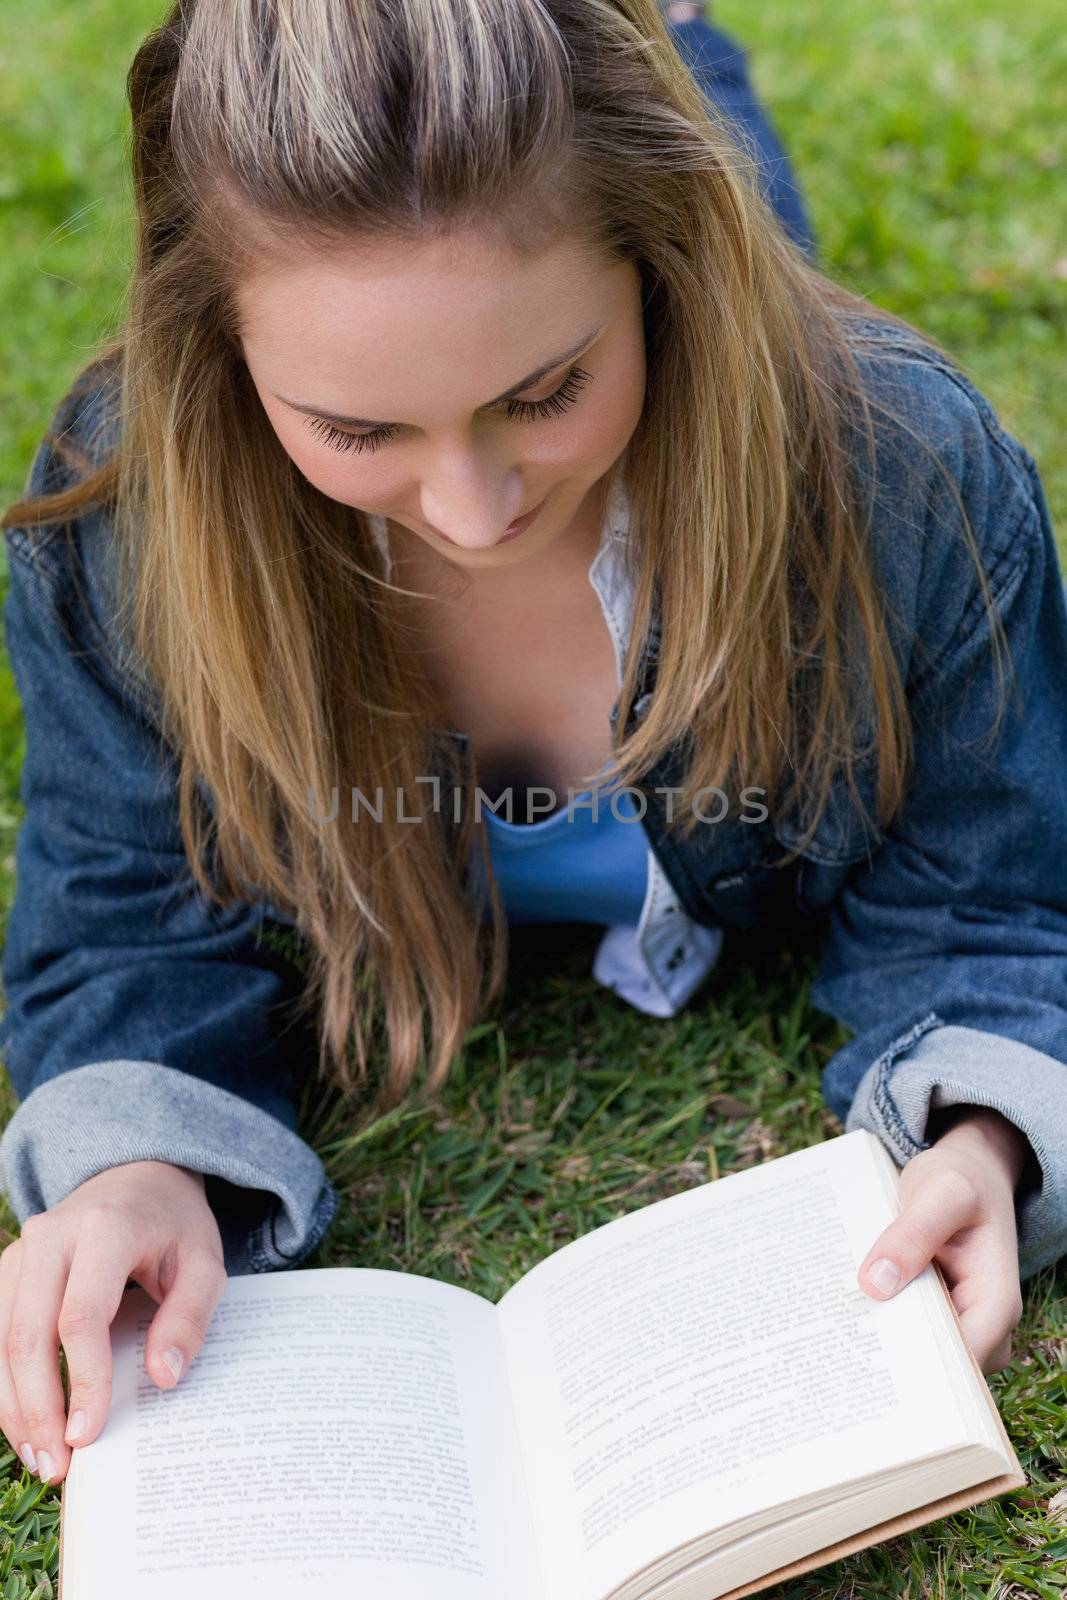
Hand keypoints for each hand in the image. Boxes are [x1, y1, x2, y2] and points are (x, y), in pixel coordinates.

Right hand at [0, 1161, 226, 1486]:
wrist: (136, 1177)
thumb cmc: (173, 1225)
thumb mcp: (204, 1260)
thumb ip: (190, 1316)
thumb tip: (163, 1378)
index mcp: (106, 1227)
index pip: (82, 1315)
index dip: (81, 1379)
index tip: (89, 1433)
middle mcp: (50, 1235)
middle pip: (27, 1333)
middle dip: (37, 1407)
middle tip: (57, 1465)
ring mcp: (21, 1251)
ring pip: (0, 1339)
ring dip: (12, 1406)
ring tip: (41, 1457)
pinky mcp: (8, 1270)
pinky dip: (4, 1384)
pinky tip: (25, 1424)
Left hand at [856, 1108, 1028, 1373]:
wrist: (966, 1172)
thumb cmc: (961, 1181)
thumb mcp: (940, 1194)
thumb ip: (912, 1235)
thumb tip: (875, 1284)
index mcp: (996, 1302)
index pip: (962, 1361)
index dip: (919, 1368)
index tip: (868, 1362)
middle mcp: (984, 1323)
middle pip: (937, 1365)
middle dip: (892, 1358)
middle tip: (835, 1348)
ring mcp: (961, 1321)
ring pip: (920, 1352)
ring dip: (882, 1340)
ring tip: (832, 1330)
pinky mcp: (937, 1313)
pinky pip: (909, 1330)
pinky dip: (881, 1321)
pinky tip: (844, 1311)